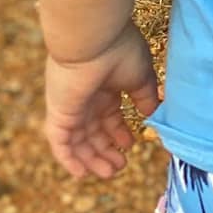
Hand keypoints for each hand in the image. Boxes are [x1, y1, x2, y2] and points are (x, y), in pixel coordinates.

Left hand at [44, 22, 159, 179]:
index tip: (130, 145)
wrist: (93, 38)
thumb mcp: (141, 77)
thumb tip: (153, 115)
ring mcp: (71, 107)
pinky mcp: (59, 114)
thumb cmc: (119, 51)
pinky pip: (60, 143)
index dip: (118, 133)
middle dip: (106, 151)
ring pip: (78, 142)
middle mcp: (86, 99)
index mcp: (104, 88)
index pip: (108, 117)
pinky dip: (69, 160)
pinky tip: (81, 174)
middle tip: (120, 166)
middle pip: (93, 133)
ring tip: (109, 172)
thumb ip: (146, 98)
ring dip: (92, 160)